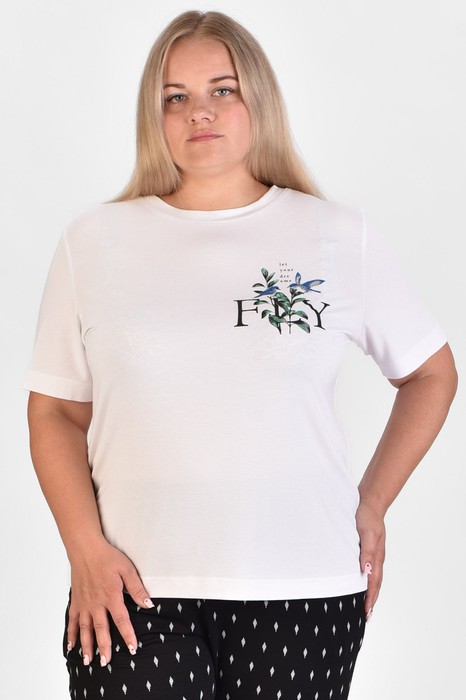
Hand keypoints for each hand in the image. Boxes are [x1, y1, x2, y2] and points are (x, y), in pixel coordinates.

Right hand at [66, 537, 152, 665]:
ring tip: (88, 661)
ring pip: (85, 629)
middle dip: (104, 647)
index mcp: (111, 596)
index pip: (121, 620)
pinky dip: (71, 634)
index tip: (132, 648)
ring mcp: (84, 603)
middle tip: (106, 662)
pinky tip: (71, 646)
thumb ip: (137, 588)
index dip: (127, 635)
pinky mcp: (76, 600)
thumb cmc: (107, 557)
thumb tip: (148, 604)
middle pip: (101, 629)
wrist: (86, 549)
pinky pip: (72, 620)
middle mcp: (96, 603)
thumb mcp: (127, 569)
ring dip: (87, 645)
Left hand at [355, 499, 385, 620]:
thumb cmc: (367, 516)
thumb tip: (367, 570)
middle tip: (365, 617)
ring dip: (367, 592)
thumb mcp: (367, 533)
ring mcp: (372, 554)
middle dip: (370, 600)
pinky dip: (363, 580)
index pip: (373, 583)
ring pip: (371, 578)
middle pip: (374, 584)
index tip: (366, 613)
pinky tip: (357, 582)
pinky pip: (366, 569)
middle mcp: (375, 558)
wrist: (369, 501)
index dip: (369, 598)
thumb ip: (367, 551)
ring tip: (362, 606)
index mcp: (376, 557)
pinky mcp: (365, 549)